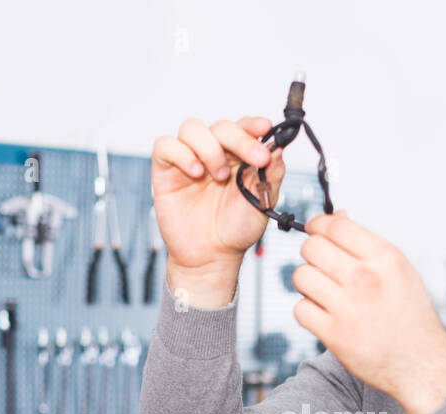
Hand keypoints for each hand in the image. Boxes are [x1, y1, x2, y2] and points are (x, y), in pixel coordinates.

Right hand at [151, 116, 286, 304]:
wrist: (212, 256)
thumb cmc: (236, 229)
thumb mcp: (262, 202)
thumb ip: (271, 174)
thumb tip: (279, 146)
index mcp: (238, 156)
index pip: (244, 127)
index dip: (254, 124)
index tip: (267, 128)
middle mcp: (213, 153)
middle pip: (221, 126)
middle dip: (240, 139)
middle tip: (255, 159)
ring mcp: (189, 159)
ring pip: (192, 128)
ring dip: (209, 148)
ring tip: (219, 176)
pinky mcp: (167, 170)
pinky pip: (166, 145)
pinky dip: (181, 154)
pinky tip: (196, 172)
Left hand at [292, 212, 445, 413]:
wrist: (422, 364)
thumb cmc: (411, 316)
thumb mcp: (400, 271)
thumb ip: (367, 245)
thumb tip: (337, 217)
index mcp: (385, 258)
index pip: (335, 225)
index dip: (318, 225)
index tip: (316, 232)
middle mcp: (366, 279)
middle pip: (311, 247)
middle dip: (312, 254)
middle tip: (322, 267)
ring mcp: (348, 307)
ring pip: (301, 276)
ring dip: (308, 283)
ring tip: (324, 292)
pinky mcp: (334, 335)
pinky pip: (300, 309)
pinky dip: (308, 311)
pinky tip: (324, 314)